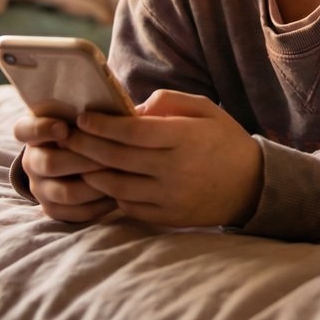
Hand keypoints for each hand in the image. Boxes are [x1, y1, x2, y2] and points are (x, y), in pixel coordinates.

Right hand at [14, 115, 117, 222]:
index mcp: (33, 133)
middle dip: (84, 160)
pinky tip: (119, 193)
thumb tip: (133, 113)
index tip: (64, 127)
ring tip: (121, 174)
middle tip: (112, 155)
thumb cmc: (89, 128)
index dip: (41, 129)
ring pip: (66, 192)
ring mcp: (40, 187)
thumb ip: (96, 110)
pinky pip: (76, 213)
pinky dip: (100, 205)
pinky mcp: (54, 209)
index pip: (23, 130)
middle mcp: (31, 161)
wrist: (83, 156)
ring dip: (96, 183)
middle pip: (50, 164)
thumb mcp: (86, 114)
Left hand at [63, 89, 264, 228]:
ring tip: (79, 159)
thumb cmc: (224, 141)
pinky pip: (128, 206)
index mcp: (184, 139)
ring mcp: (169, 197)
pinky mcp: (167, 217)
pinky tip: (104, 180)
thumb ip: (169, 101)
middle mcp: (174, 170)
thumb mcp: (205, 109)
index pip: (132, 132)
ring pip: (116, 186)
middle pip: (117, 158)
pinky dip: (112, 193)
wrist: (252, 185)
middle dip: (86, 146)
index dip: (102, 125)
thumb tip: (132, 108)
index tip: (83, 118)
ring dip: (92, 172)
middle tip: (68, 136)